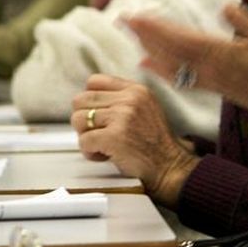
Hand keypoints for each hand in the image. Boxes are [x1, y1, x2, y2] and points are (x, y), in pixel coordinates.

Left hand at [71, 74, 197, 207]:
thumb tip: (90, 100)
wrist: (169, 165)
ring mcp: (122, 116)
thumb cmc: (154, 142)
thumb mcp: (146, 107)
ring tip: (101, 145)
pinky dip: (90, 152)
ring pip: (78, 119)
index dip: (89, 100)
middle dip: (83, 119)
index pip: (94, 81)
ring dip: (85, 136)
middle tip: (97, 132)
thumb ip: (122, 99)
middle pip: (80, 100)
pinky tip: (104, 155)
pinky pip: (84, 140)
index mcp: (136, 90)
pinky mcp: (114, 137)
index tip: (96, 115)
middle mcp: (129, 99)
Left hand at [128, 2, 247, 121]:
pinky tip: (147, 64)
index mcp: (218, 53)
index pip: (179, 38)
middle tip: (123, 19)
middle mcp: (207, 67)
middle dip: (144, 34)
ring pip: (170, 62)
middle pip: (168, 49)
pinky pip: (178, 77)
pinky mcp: (211, 86)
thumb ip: (244, 22)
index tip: (137, 16)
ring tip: (132, 36)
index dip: (156, 27)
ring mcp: (207, 79)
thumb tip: (225, 6)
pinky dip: (160, 69)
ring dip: (149, 48)